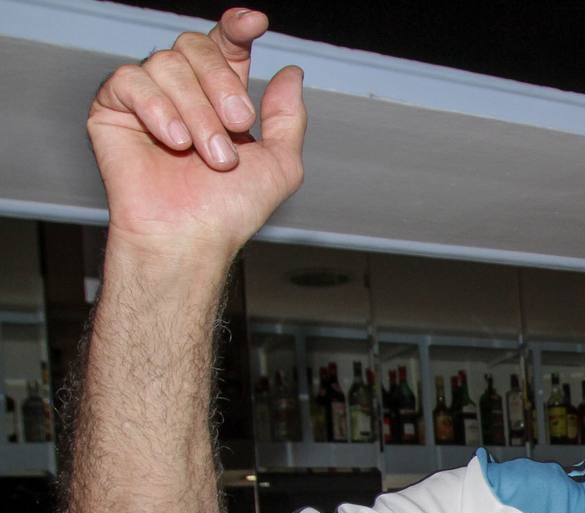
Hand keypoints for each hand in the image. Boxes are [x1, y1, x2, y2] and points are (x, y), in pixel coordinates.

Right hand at [87, 8, 305, 258]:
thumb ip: (288, 116)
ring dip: (196, 110)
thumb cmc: (230, 210)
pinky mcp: (112, 109)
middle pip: (197, 46)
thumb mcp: (280, 162)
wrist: (191, 236)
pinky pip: (130, 80)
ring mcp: (146, 97)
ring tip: (207, 154)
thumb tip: (292, 71)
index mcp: (220, 96)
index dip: (237, 27)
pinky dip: (157, 108)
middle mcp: (183, 90)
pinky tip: (173, 140)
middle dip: (222, 84)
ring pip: (166, 63)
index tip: (254, 23)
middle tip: (238, 126)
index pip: (226, 45)